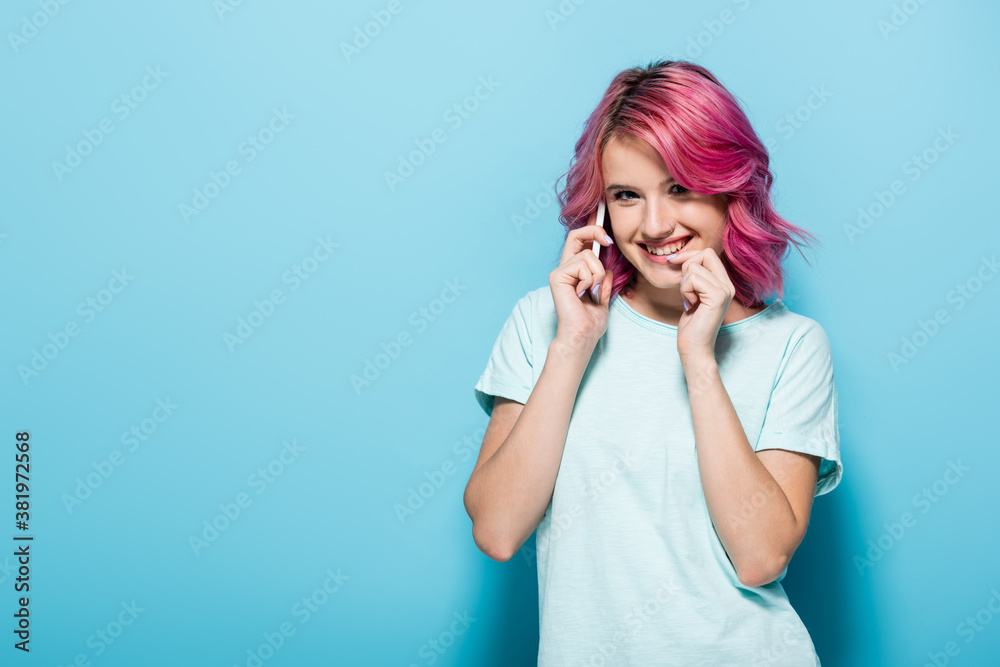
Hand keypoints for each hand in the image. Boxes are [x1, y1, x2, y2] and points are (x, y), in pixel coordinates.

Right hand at [549, 209, 615, 351]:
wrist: (583, 335)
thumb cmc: (590, 323)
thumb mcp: (603, 298)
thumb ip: (604, 283)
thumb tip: (608, 270)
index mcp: (574, 273)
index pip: (579, 243)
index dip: (590, 229)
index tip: (606, 230)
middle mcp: (565, 269)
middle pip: (576, 235)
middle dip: (594, 230)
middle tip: (608, 241)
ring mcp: (559, 272)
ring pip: (588, 256)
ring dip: (598, 274)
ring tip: (593, 291)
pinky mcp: (557, 276)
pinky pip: (581, 266)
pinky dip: (590, 280)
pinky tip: (583, 294)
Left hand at [665, 246, 734, 359]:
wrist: (695, 347)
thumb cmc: (691, 324)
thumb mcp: (692, 294)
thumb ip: (694, 277)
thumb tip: (681, 257)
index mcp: (723, 283)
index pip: (708, 254)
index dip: (689, 256)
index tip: (675, 265)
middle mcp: (728, 285)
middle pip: (705, 254)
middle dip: (686, 267)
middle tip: (685, 289)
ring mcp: (725, 290)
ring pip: (695, 267)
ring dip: (684, 283)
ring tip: (689, 300)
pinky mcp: (718, 296)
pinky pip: (693, 278)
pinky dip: (685, 290)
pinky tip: (690, 304)